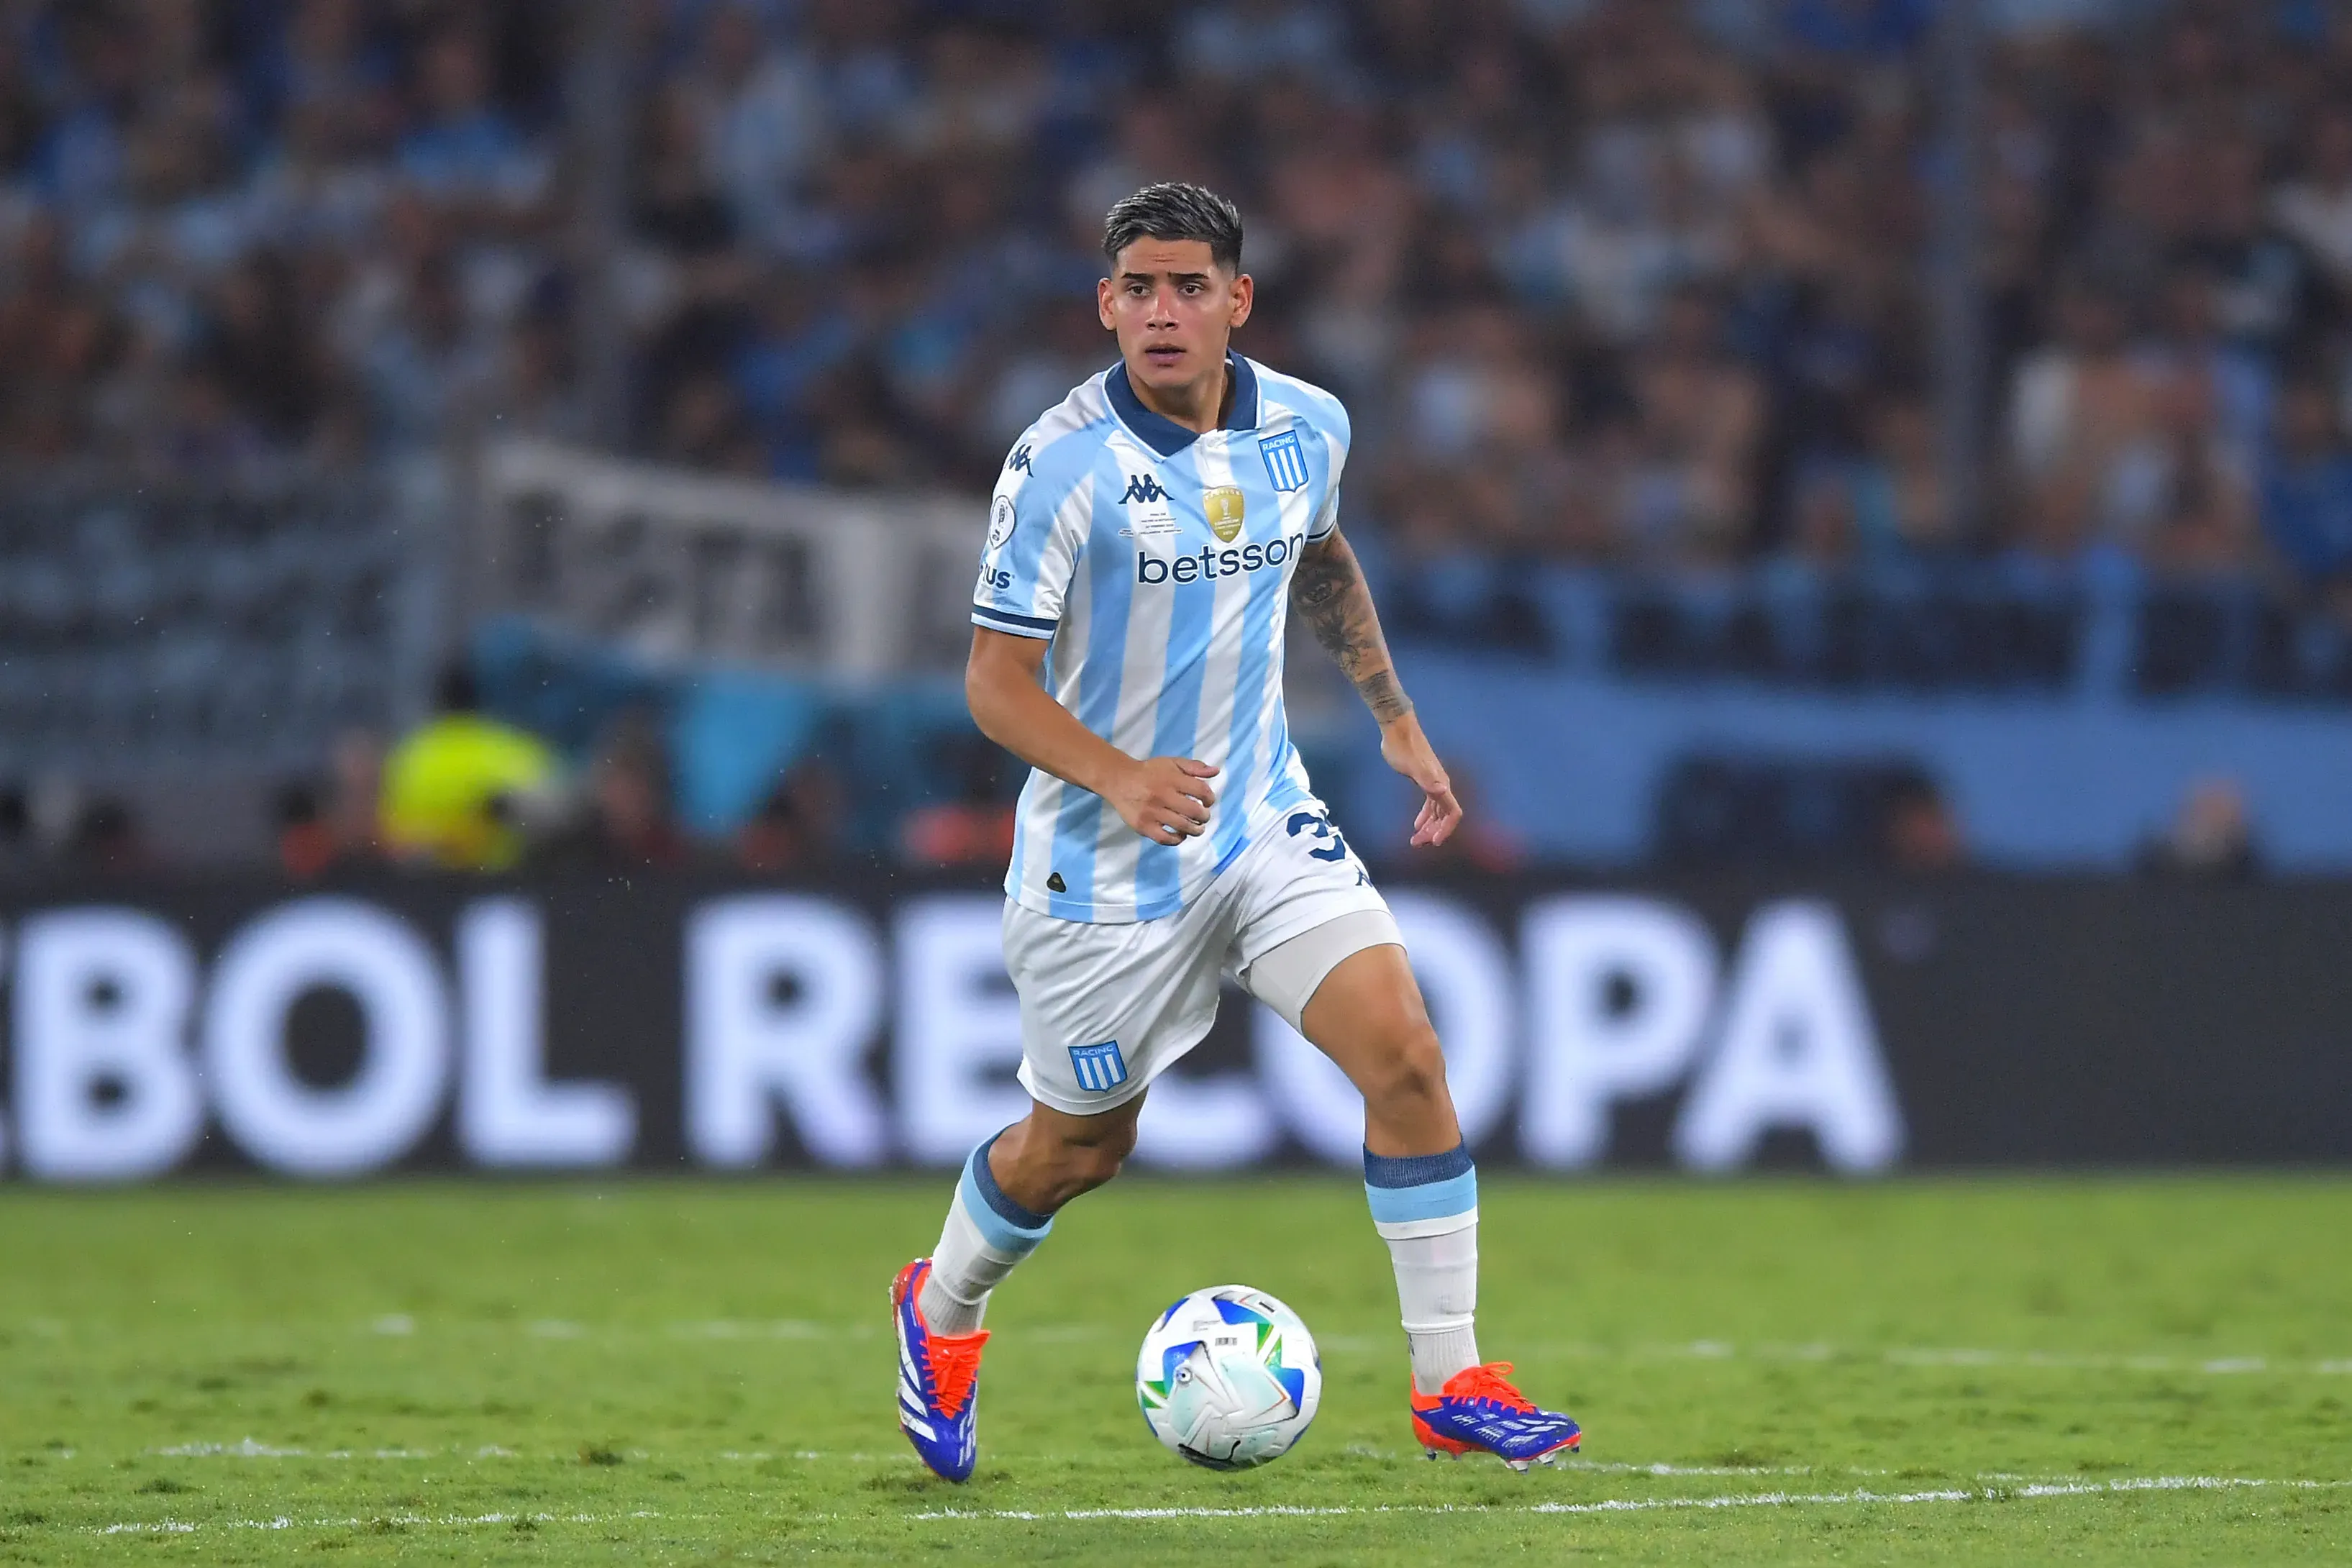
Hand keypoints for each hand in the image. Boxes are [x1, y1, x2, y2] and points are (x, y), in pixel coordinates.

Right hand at [1106, 756, 1218, 844]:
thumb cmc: (1150, 772)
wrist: (1120, 780)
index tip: (1208, 802)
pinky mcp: (1143, 826)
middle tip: (1203, 817)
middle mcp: (1162, 795)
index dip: (1210, 798)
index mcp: (1172, 778)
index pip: (1201, 791)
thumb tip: (1215, 772)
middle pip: (1194, 811)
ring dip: (1195, 830)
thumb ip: (1194, 767)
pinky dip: (1177, 839)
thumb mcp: (1172, 763)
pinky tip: (1180, 835)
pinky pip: (1165, 839)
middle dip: (1204, 816)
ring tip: (1196, 828)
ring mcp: (1152, 812)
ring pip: (1182, 827)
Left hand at [1379, 713, 1461, 847]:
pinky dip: (1425, 817)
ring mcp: (1433, 783)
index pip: (1452, 813)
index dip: (1446, 829)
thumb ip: (1427, 779)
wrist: (1397, 728)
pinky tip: (1416, 825)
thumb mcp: (1412, 766)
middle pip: (1444, 816)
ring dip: (1429, 827)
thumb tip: (1442, 791)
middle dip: (1433, 832)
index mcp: (1440, 784)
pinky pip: (1430, 805)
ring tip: (1415, 840)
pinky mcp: (1424, 780)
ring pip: (1437, 812)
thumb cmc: (1402, 747)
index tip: (1434, 842)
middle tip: (1416, 844)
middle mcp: (1440, 785)